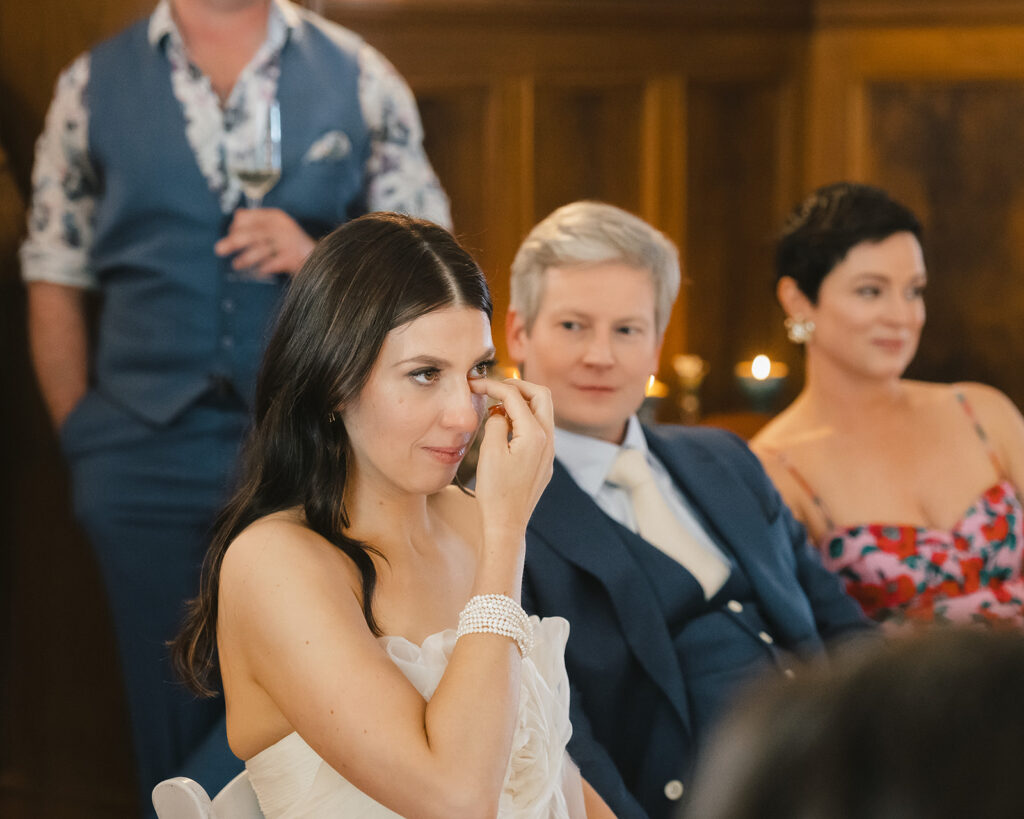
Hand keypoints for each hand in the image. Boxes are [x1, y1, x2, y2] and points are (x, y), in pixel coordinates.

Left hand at [214, 207, 314, 276]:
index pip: (250, 217)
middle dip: (234, 241)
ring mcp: (289, 242)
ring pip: (261, 249)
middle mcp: (283, 227)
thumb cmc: (292, 245)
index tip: (230, 234)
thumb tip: (236, 215)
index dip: (236, 226)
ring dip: (246, 258)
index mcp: (276, 217)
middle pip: (253, 232)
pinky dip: (263, 269)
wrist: (318, 258)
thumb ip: (259, 222)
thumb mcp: (277, 228)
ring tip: (237, 265)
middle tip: (219, 249)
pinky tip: (258, 272)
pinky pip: (272, 263)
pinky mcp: (293, 257)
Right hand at [470, 377, 553, 538]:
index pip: (515, 396)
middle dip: (518, 386)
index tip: (475, 384)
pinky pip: (539, 430)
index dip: (494, 385)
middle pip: (541, 395)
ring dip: (522, 403)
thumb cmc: (495, 492)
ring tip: (497, 407)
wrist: (506, 524)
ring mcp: (549, 452)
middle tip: (495, 387)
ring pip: (542, 413)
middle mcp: (548, 440)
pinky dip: (524, 420)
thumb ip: (495, 422)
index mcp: (535, 434)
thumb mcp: (489, 451)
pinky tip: (505, 429)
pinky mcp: (544, 462)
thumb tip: (499, 412)